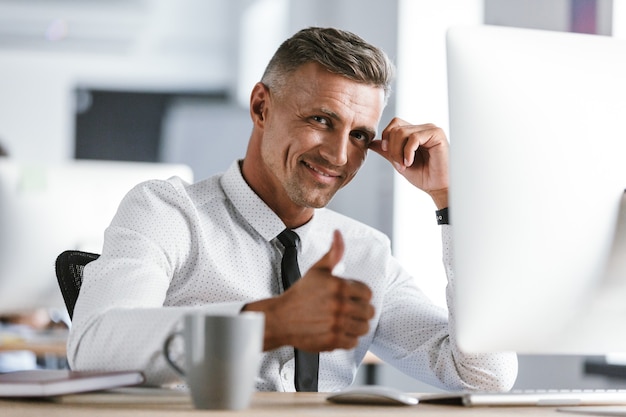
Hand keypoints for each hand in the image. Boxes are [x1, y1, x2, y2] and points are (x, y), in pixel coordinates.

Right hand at [243, 230, 374, 351]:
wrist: (280, 318)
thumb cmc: (300, 294)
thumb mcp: (317, 270)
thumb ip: (333, 253)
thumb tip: (338, 234)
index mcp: (339, 286)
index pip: (367, 293)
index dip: (360, 295)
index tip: (350, 297)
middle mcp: (339, 306)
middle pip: (368, 312)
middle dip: (360, 311)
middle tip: (347, 310)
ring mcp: (337, 324)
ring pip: (363, 328)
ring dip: (356, 325)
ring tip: (344, 321)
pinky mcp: (333, 341)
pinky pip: (353, 342)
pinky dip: (347, 339)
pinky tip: (337, 331)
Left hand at [369, 118, 448, 208]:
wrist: (438, 187)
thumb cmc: (423, 176)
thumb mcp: (399, 163)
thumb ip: (387, 151)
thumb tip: (371, 142)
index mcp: (414, 133)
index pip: (394, 124)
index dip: (386, 137)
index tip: (387, 153)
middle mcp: (422, 129)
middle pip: (396, 127)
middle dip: (392, 148)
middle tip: (398, 164)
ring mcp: (430, 130)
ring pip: (402, 131)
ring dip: (398, 151)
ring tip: (405, 164)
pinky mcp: (437, 134)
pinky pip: (413, 138)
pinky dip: (407, 152)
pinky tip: (410, 162)